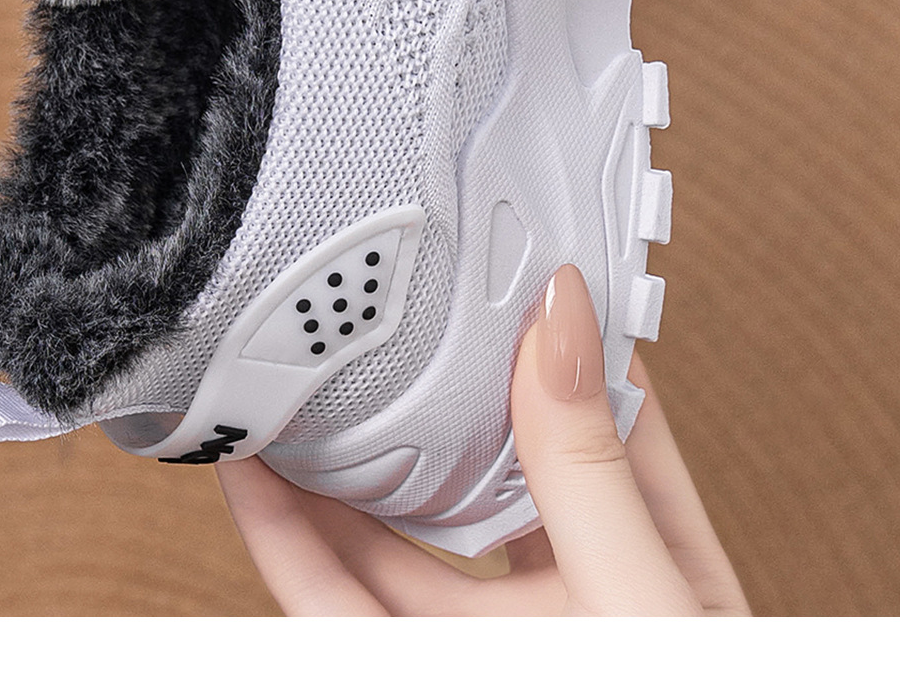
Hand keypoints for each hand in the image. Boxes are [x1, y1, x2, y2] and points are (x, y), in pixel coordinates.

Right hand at [217, 264, 749, 614]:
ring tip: (273, 375)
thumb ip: (587, 464)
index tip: (480, 250)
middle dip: (406, 387)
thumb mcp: (647, 598)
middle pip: (470, 462)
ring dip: (327, 459)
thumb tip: (559, 308)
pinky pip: (338, 606)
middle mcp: (562, 592)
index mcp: (648, 553)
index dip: (536, 328)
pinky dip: (289, 543)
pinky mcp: (412, 674)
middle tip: (349, 306)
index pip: (593, 407)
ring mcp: (484, 642)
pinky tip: (251, 482)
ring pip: (391, 536)